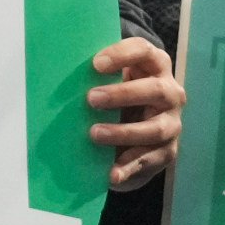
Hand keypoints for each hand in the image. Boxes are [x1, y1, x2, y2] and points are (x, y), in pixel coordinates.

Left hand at [88, 38, 181, 186]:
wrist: (137, 124)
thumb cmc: (116, 91)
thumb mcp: (109, 79)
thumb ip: (94, 72)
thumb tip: (53, 69)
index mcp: (154, 65)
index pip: (144, 51)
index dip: (123, 55)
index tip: (95, 64)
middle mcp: (170, 92)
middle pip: (156, 89)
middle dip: (123, 94)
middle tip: (91, 98)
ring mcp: (172, 123)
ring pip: (156, 128)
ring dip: (124, 132)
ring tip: (95, 134)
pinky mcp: (167, 151)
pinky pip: (150, 159)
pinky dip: (129, 167)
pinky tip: (111, 173)